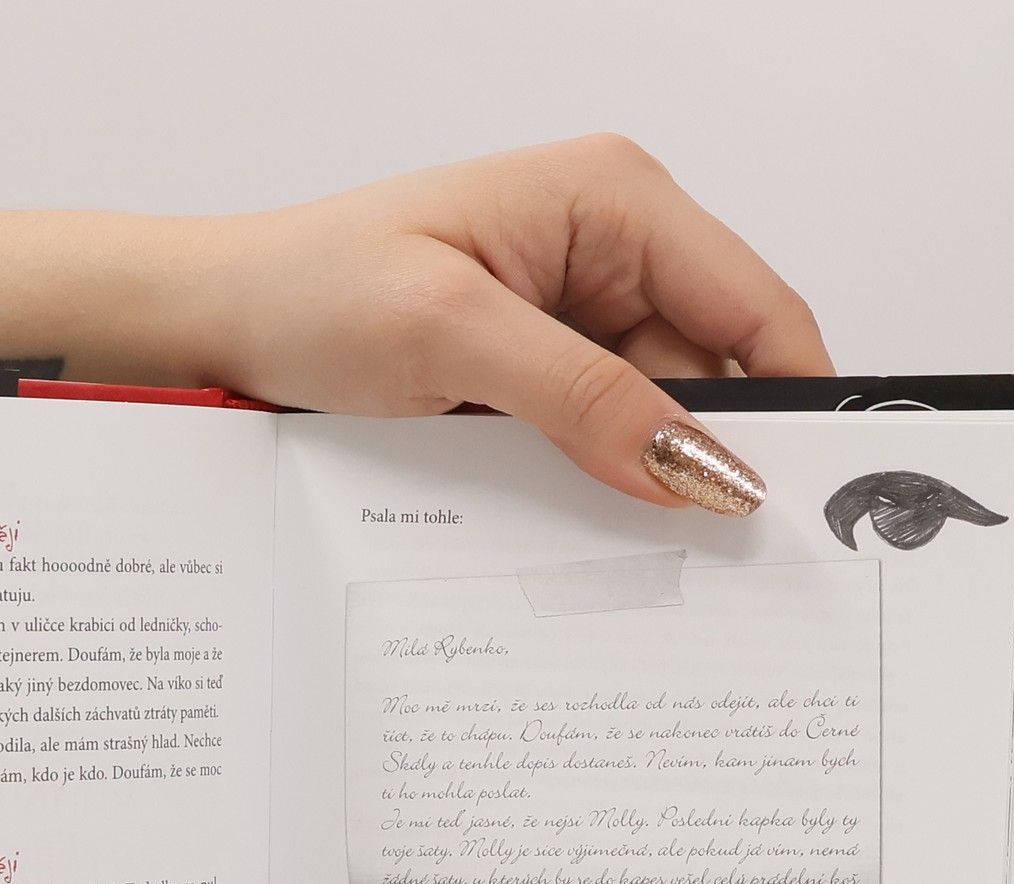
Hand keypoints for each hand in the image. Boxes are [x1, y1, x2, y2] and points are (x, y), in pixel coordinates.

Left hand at [198, 135, 832, 512]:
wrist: (222, 324)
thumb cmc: (311, 287)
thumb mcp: (449, 334)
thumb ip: (580, 396)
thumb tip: (693, 464)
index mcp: (613, 200)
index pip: (753, 307)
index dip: (787, 406)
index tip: (791, 501)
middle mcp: (608, 251)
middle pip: (713, 375)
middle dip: (708, 458)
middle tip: (707, 553)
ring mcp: (574, 317)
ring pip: (655, 419)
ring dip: (643, 479)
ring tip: (621, 538)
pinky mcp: (537, 372)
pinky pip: (598, 438)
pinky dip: (596, 484)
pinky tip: (575, 520)